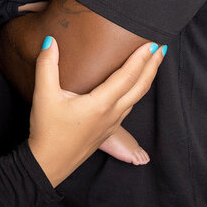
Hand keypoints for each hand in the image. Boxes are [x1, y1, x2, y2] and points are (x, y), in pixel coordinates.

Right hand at [27, 36, 165, 186]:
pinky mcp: (107, 131)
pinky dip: (136, 92)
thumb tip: (50, 41)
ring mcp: (111, 124)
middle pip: (139, 87)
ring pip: (136, 98)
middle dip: (152, 67)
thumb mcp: (43, 96)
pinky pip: (128, 108)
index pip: (127, 76)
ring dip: (146, 79)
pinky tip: (132, 88)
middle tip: (162, 48)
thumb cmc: (47, 131)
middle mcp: (111, 114)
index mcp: (101, 104)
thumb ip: (46, 66)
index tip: (153, 44)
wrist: (47, 165)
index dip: (141, 58)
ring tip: (151, 64)